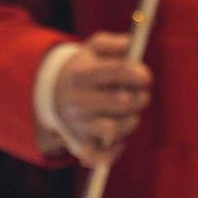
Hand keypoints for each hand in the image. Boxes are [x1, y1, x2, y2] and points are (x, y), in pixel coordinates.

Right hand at [50, 32, 151, 168]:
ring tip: (129, 114)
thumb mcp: (91, 49)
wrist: (51, 95)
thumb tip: (130, 43)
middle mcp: (77, 101)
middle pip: (121, 101)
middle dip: (139, 98)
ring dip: (131, 121)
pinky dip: (115, 150)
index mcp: (81, 75)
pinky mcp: (79, 144)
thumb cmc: (82, 70)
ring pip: (115, 128)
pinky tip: (120, 140)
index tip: (145, 77)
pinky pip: (101, 156)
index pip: (116, 72)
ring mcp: (77, 124)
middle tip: (141, 96)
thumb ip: (111, 42)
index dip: (137, 74)